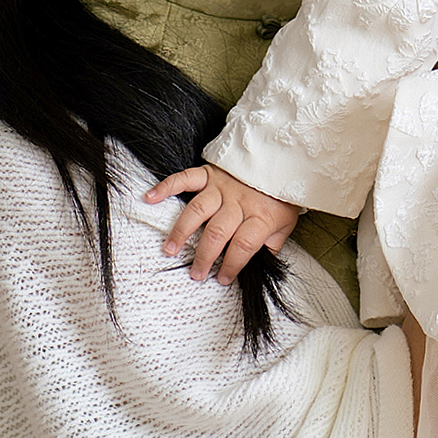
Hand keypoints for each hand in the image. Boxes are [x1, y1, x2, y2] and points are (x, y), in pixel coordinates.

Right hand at [141, 160, 300, 280]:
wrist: (281, 159)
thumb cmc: (280, 196)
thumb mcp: (285, 224)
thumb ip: (271, 246)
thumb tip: (258, 267)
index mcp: (260, 217)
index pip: (243, 246)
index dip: (232, 265)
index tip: (223, 278)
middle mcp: (239, 202)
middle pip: (217, 232)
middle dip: (204, 256)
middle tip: (195, 273)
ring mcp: (222, 187)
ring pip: (198, 211)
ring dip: (182, 231)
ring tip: (170, 249)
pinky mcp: (210, 173)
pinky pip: (186, 178)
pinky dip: (167, 186)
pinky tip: (151, 197)